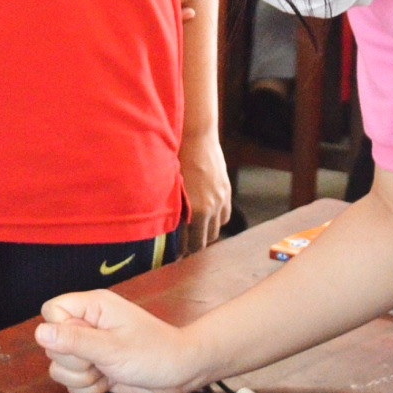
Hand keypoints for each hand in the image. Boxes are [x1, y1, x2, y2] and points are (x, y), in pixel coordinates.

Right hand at [35, 289, 207, 392]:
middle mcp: (88, 324)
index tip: (83, 343)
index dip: (59, 330)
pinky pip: (73, 382)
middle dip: (73, 361)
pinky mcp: (94, 368)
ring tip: (106, 371)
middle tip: (101, 360)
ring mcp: (90, 347)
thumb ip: (75, 340)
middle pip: (52, 343)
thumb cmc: (154, 353)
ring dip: (80, 378)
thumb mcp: (112, 348)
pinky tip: (108, 382)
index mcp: (93, 307)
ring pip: (59, 366)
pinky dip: (88, 388)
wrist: (180, 373)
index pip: (51, 311)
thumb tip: (39, 333)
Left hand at [179, 128, 231, 253]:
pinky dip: (217, 220)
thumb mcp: (170, 188)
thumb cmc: (176, 159)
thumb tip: (166, 226)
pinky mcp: (227, 190)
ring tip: (195, 232)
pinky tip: (207, 216)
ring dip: (207, 233)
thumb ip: (172, 210)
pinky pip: (225, 214)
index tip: (176, 255)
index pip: (192, 244)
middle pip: (207, 239)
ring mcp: (222, 199)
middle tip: (184, 246)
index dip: (183, 252)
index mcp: (196, 210)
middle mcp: (212, 208)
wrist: (196, 136)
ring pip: (218, 228)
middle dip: (195, 245)